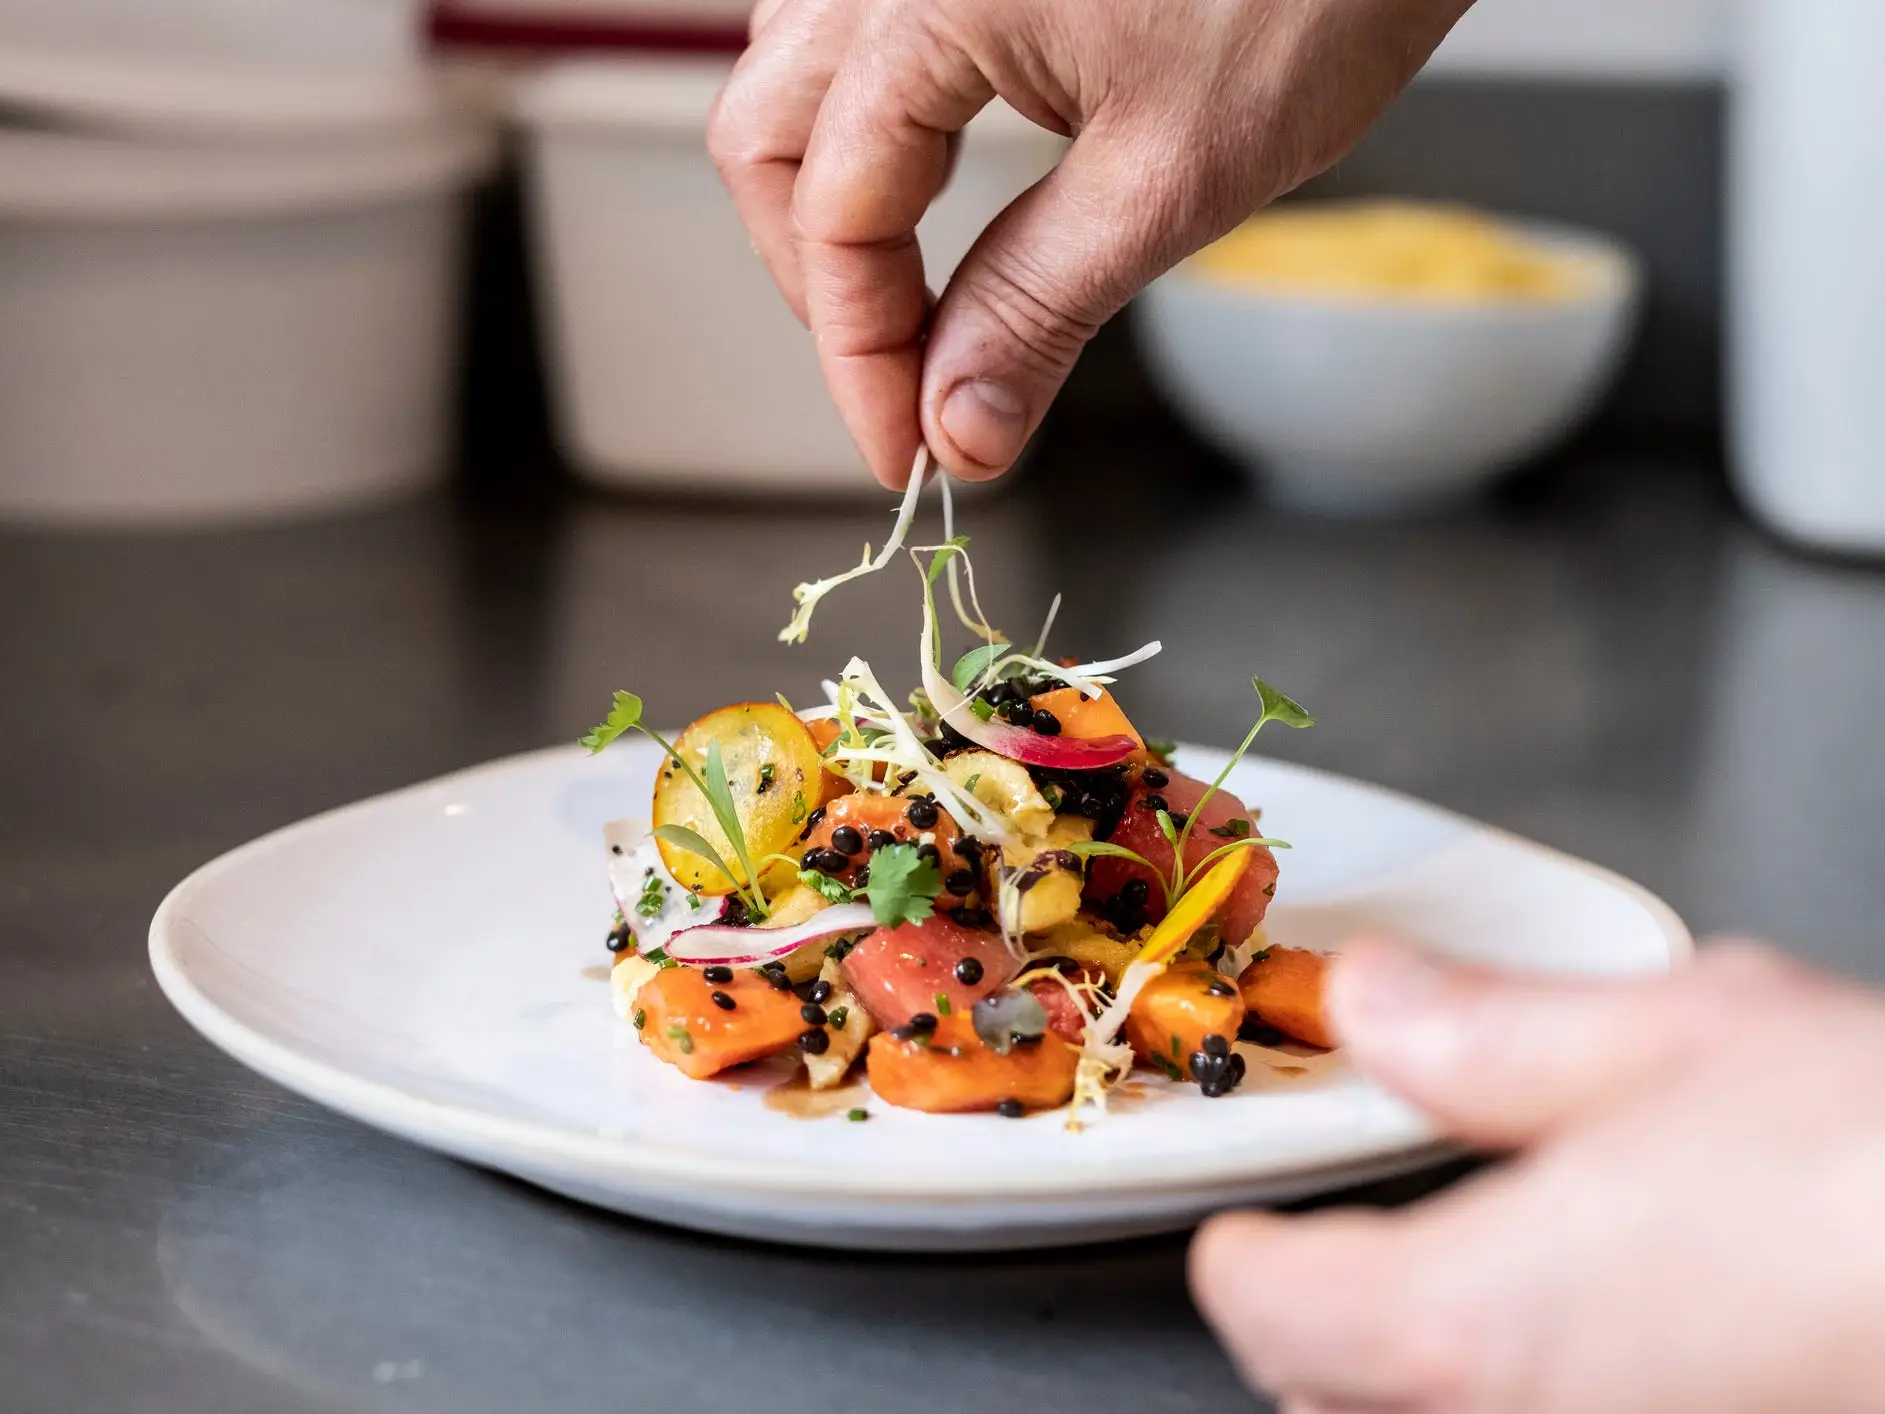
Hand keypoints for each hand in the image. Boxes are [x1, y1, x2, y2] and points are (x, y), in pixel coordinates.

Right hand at [709, 0, 1473, 484]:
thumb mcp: (1177, 170)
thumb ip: (1038, 303)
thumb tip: (958, 426)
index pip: (833, 219)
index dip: (862, 360)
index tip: (912, 455)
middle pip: (769, 139)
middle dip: (825, 284)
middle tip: (904, 385)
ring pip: (799, 75)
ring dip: (832, 196)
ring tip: (911, 295)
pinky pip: (862, 28)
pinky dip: (875, 120)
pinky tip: (927, 169)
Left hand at [1191, 940, 1884, 1413]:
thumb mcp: (1679, 1034)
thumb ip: (1493, 1032)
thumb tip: (1379, 1006)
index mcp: (1485, 1321)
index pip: (1273, 1315)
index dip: (1244, 1261)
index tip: (1247, 1232)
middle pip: (1336, 1406)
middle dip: (1320, 1333)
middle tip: (1346, 1255)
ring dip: (1417, 1380)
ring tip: (1468, 1295)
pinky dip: (1538, 1398)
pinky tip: (1617, 1346)